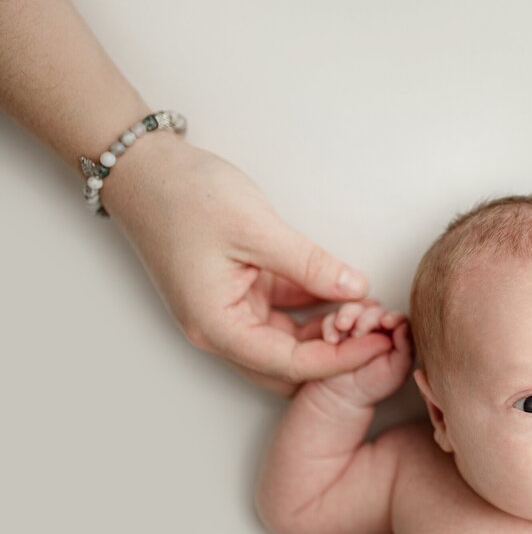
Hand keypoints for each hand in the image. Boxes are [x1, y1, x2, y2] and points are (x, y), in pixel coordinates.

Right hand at [103, 139, 392, 391]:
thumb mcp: (257, 229)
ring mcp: (230, 312)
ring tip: (372, 313)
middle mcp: (220, 329)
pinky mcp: (240, 292)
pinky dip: (315, 308)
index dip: (341, 360)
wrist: (145, 168)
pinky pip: (285, 313)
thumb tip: (356, 288)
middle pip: (289, 365)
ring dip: (329, 332)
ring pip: (290, 342)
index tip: (382, 346)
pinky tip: (349, 294)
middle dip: (337, 355)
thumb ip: (310, 264)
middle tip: (384, 335)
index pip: (290, 363)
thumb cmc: (186, 196)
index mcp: (216, 326)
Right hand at [304, 302, 412, 406]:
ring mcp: (353, 323)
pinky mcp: (334, 327)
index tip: (386, 322)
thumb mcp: (396, 370)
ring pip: (352, 309)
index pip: (396, 318)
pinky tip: (331, 339)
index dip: (392, 317)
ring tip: (342, 328)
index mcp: (394, 333)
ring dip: (347, 315)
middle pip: (374, 309)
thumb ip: (405, 348)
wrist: (344, 395)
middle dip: (367, 317)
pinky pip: (331, 319)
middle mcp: (375, 324)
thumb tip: (404, 325)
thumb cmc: (374, 383)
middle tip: (358, 332)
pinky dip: (330, 325)